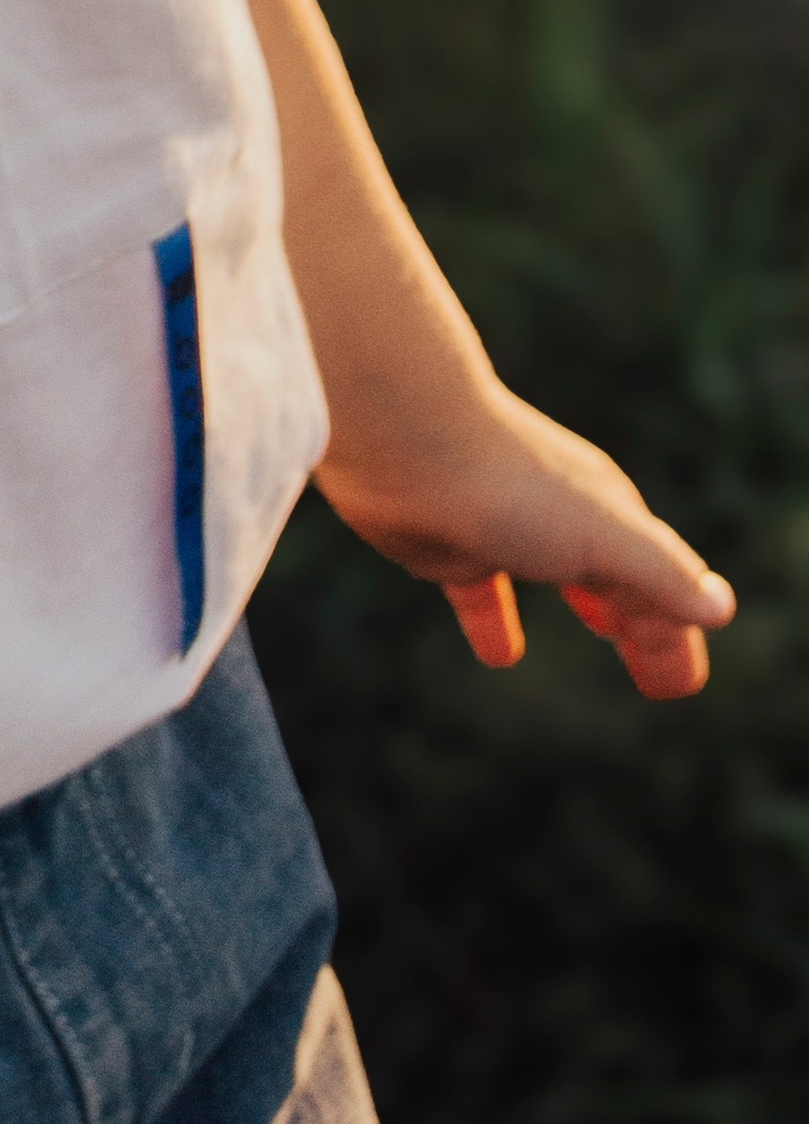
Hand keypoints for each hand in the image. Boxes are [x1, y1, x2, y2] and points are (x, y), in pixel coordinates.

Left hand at [319, 383, 733, 701]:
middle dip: (645, 625)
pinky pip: (482, 592)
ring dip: (591, 608)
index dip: (675, 637)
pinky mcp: (449, 544)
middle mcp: (563, 518)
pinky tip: (500, 654)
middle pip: (618, 583)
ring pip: (561, 578)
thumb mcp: (602, 535)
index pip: (660, 586)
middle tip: (660, 678)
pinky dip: (496, 621)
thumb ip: (660, 572)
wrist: (402, 437)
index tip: (681, 685)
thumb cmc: (510, 483)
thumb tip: (721, 608)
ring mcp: (505, 529)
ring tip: (608, 639)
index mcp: (608, 516)